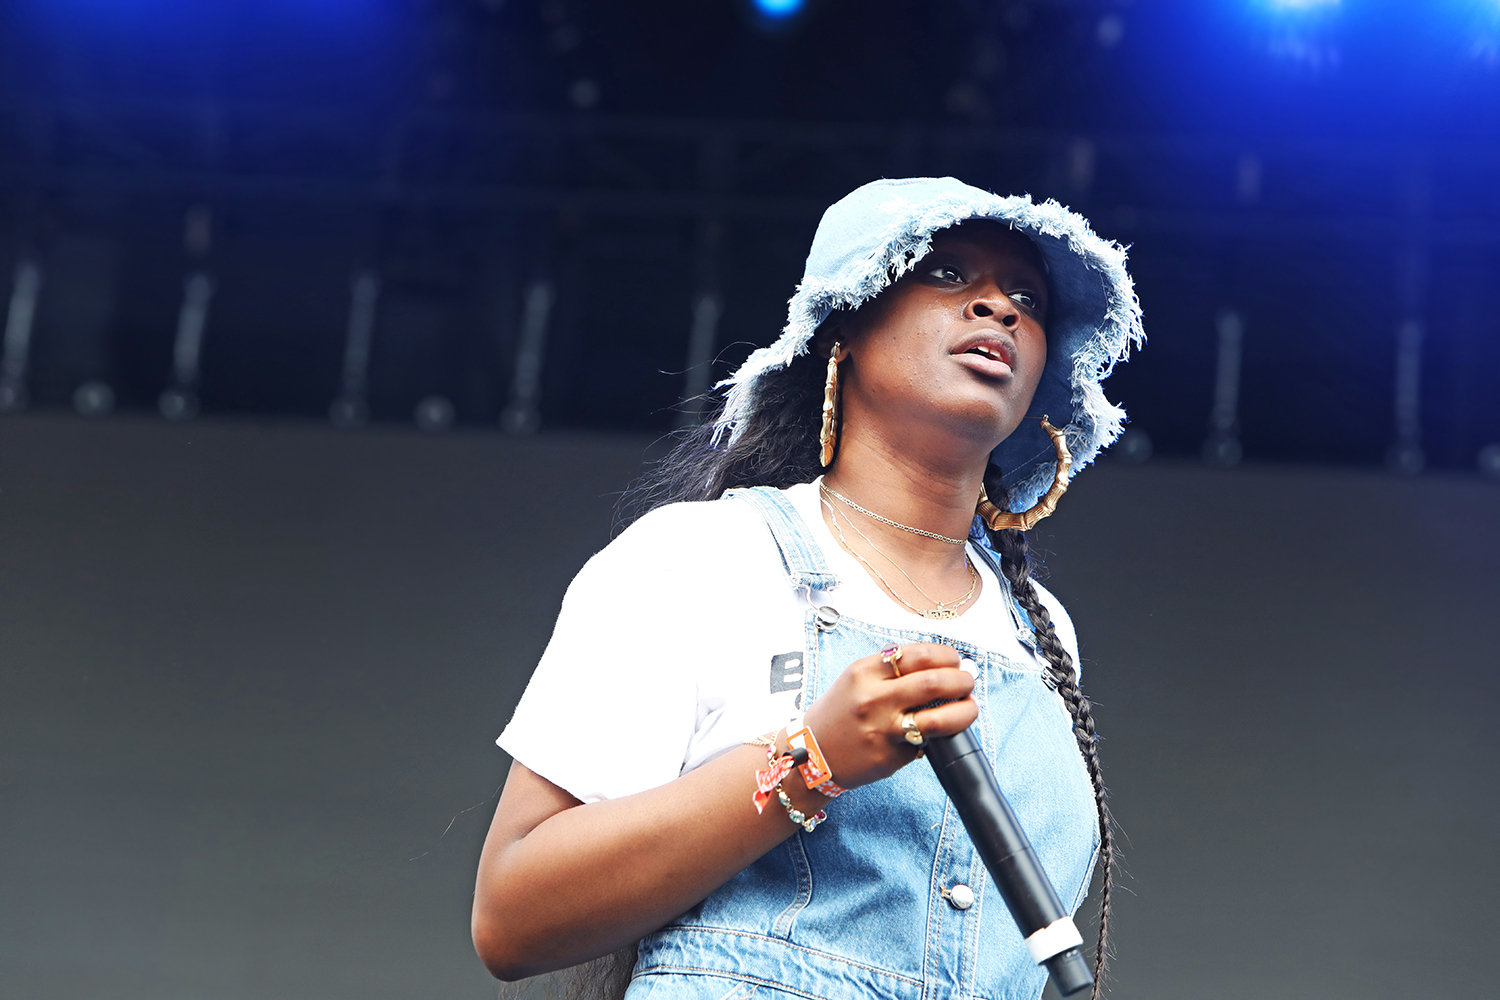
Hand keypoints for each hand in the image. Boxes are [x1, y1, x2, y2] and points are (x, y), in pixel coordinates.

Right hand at [801, 643, 976, 790]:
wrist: (810, 753)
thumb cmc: (840, 712)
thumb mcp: (857, 679)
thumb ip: (893, 670)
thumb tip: (942, 665)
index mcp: (865, 671)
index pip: (919, 654)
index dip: (947, 656)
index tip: (956, 661)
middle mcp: (873, 699)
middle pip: (934, 682)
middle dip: (962, 681)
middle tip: (968, 682)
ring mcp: (882, 730)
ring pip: (940, 719)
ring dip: (965, 711)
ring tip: (969, 707)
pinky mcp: (889, 757)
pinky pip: (924, 744)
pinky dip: (937, 736)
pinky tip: (937, 732)